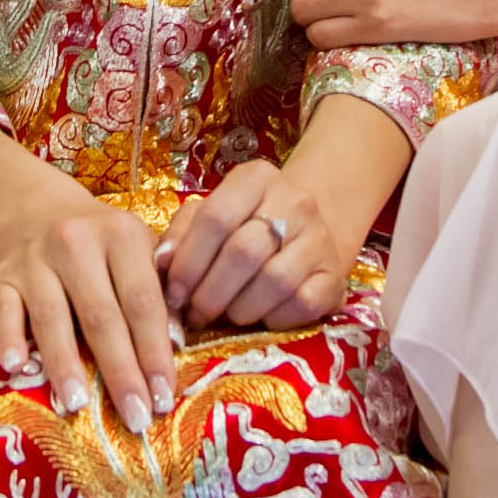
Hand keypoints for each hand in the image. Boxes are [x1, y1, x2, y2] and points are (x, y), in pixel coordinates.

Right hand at [0, 178, 177, 422]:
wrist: (40, 212)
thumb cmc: (103, 246)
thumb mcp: (140, 252)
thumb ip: (162, 292)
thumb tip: (175, 344)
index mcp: (121, 235)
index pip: (142, 301)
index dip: (154, 351)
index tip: (164, 397)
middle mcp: (75, 242)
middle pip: (101, 315)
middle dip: (120, 370)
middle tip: (134, 417)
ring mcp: (34, 260)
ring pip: (51, 316)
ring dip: (65, 363)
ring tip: (78, 404)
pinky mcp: (1, 276)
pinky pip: (2, 310)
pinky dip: (8, 337)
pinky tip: (14, 367)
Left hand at [156, 153, 354, 332]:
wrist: (302, 234)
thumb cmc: (243, 227)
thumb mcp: (208, 217)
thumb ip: (181, 233)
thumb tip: (162, 262)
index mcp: (256, 178)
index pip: (215, 217)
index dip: (188, 261)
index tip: (174, 293)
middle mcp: (294, 201)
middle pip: (243, 252)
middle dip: (211, 293)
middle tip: (196, 313)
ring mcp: (320, 238)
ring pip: (274, 281)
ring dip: (241, 309)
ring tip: (227, 315)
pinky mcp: (335, 275)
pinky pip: (302, 304)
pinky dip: (274, 318)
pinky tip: (261, 317)